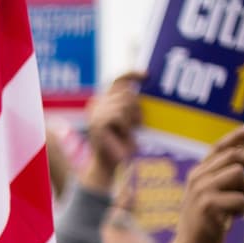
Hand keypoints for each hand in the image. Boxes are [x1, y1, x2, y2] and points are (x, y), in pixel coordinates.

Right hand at [81, 72, 143, 191]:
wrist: (110, 166)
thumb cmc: (123, 144)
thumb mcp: (130, 119)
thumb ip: (131, 103)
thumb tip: (142, 85)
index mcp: (103, 101)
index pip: (118, 80)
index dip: (132, 74)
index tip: (148, 75)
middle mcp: (96, 105)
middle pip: (126, 93)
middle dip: (136, 108)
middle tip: (136, 124)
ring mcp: (95, 114)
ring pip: (124, 103)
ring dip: (132, 119)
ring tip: (128, 132)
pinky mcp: (96, 124)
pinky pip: (118, 115)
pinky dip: (125, 126)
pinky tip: (123, 135)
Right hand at [168, 123, 243, 242]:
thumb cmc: (205, 223)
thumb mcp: (209, 196)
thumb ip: (221, 177)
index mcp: (197, 174)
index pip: (219, 147)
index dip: (238, 135)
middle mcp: (196, 178)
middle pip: (235, 156)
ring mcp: (200, 191)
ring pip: (239, 175)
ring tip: (236, 206)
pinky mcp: (207, 206)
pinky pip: (240, 199)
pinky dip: (241, 210)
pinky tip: (230, 219)